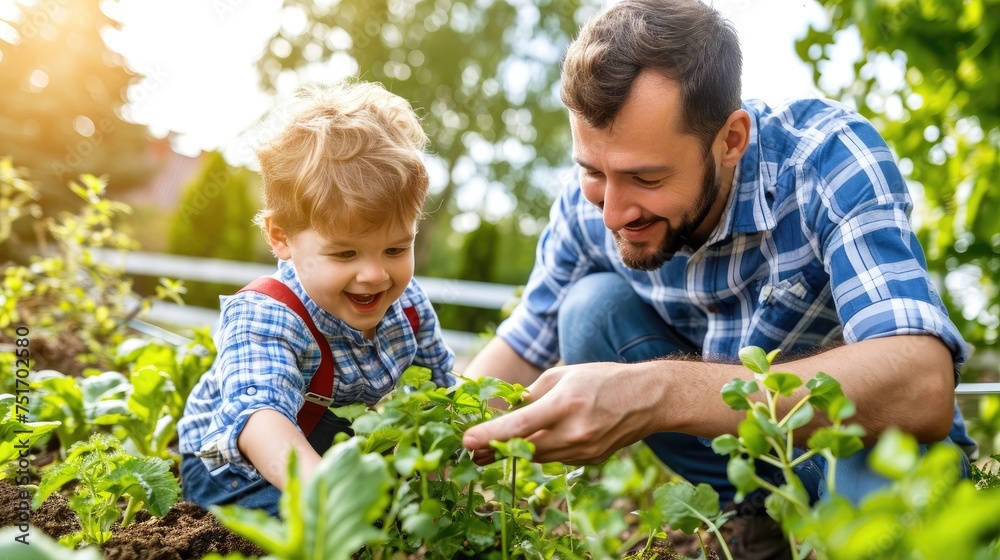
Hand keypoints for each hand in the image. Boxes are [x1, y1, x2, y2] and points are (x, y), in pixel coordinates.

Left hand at [461, 361, 660, 464]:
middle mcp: (575, 432)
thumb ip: (531, 395)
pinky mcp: (591, 460)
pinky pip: (557, 458)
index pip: (519, 426)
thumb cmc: (602, 379)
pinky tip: (547, 436)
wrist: (647, 398)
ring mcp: (585, 451)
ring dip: (521, 448)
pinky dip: (546, 448)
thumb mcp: (562, 374)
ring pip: (539, 456)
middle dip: (496, 449)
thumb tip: (506, 411)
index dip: (489, 436)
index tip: (466, 443)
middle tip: (472, 451)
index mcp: (565, 404)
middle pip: (524, 448)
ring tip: (500, 444)